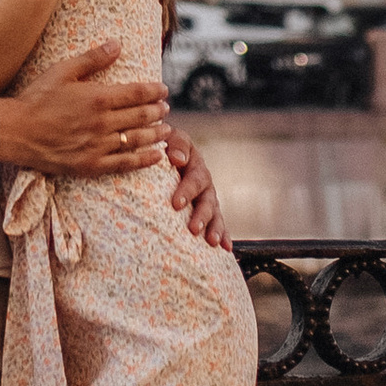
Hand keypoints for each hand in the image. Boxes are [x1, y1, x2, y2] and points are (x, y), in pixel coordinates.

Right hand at [0, 39, 170, 179]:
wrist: (16, 132)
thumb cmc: (37, 99)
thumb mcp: (63, 71)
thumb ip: (92, 59)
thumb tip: (117, 44)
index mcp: (97, 98)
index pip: (136, 93)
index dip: (153, 91)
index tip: (163, 89)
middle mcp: (102, 123)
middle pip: (140, 116)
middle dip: (157, 111)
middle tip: (165, 108)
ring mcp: (98, 146)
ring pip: (137, 139)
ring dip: (156, 133)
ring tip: (167, 129)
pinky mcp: (92, 165)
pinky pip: (125, 164)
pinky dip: (145, 159)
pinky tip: (156, 156)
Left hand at [163, 130, 229, 249]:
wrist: (161, 148)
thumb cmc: (160, 143)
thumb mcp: (166, 137)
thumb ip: (175, 144)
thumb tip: (178, 159)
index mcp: (193, 160)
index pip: (194, 176)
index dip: (187, 190)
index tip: (176, 204)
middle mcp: (203, 178)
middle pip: (207, 197)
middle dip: (201, 214)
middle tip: (193, 228)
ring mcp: (206, 194)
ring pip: (214, 211)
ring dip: (215, 227)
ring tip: (212, 241)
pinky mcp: (207, 208)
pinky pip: (218, 222)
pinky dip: (224, 235)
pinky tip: (226, 248)